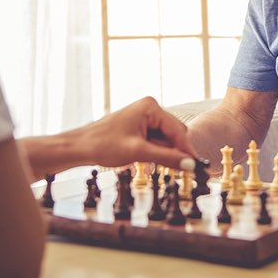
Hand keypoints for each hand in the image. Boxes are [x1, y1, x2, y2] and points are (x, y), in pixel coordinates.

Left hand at [80, 97, 196, 168]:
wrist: (80, 147)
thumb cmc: (103, 144)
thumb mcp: (138, 152)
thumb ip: (166, 157)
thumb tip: (189, 164)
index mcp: (151, 107)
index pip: (177, 130)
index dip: (187, 149)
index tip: (197, 166)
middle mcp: (150, 108)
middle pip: (174, 134)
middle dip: (174, 151)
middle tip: (178, 170)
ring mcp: (145, 117)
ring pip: (166, 139)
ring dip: (163, 153)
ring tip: (148, 163)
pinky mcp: (140, 127)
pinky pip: (156, 141)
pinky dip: (155, 152)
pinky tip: (145, 160)